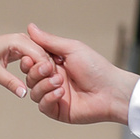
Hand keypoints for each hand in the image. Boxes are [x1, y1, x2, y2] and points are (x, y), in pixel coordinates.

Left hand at [0, 32, 49, 98]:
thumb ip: (9, 82)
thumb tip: (24, 94)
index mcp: (17, 41)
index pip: (40, 55)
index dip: (48, 70)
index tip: (53, 84)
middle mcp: (22, 38)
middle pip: (44, 54)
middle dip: (49, 70)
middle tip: (55, 86)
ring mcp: (23, 42)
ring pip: (41, 56)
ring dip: (46, 69)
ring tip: (50, 84)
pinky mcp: (21, 48)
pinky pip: (35, 57)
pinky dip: (40, 67)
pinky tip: (43, 79)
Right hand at [20, 23, 139, 125]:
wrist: (111, 91)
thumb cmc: (96, 67)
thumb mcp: (72, 49)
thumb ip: (49, 41)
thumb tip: (30, 27)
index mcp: (55, 65)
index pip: (32, 63)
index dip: (28, 61)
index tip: (30, 58)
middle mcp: (52, 80)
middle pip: (30, 78)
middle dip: (36, 73)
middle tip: (49, 69)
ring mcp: (54, 96)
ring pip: (34, 93)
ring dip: (44, 85)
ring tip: (60, 82)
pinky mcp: (58, 111)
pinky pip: (43, 106)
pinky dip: (49, 98)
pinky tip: (61, 93)